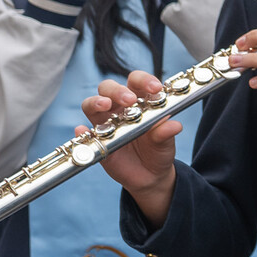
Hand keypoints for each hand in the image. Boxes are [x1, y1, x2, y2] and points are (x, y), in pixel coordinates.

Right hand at [86, 73, 181, 223]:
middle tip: (129, 100)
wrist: (151, 175)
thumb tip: (174, 125)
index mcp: (139, 102)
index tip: (155, 88)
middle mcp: (119, 109)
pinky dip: (82, 131)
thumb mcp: (166, 143)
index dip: (144, 80)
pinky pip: (84, 134)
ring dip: (96, 102)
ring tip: (105, 105)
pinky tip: (83, 130)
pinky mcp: (96, 141)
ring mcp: (105, 123)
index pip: (137, 82)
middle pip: (109, 88)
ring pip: (92, 105)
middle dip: (117, 90)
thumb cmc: (159, 151)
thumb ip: (167, 133)